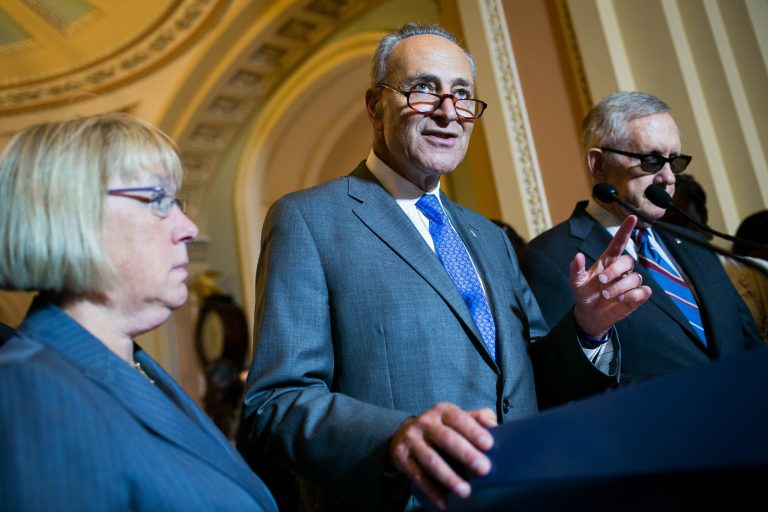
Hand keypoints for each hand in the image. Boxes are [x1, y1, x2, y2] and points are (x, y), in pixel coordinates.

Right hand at [388, 402, 496, 509]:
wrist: (404, 433)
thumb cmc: (440, 428)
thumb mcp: (456, 418)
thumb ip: (476, 418)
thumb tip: (493, 424)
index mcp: (442, 412)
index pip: (459, 419)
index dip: (473, 431)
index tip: (489, 444)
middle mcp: (425, 423)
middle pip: (446, 439)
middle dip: (465, 454)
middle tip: (483, 468)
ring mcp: (412, 440)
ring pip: (431, 460)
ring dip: (449, 477)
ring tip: (465, 491)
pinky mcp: (402, 458)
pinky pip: (417, 476)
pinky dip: (431, 491)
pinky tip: (444, 502)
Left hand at [570, 215, 651, 336]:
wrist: (589, 315)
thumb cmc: (584, 295)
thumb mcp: (576, 282)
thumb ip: (575, 269)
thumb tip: (578, 255)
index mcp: (607, 262)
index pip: (618, 243)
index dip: (625, 230)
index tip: (632, 217)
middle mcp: (620, 270)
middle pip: (628, 260)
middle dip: (615, 270)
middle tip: (602, 281)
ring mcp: (629, 282)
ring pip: (635, 277)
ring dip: (620, 286)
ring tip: (606, 295)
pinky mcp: (636, 296)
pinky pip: (644, 291)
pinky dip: (634, 294)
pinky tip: (622, 299)